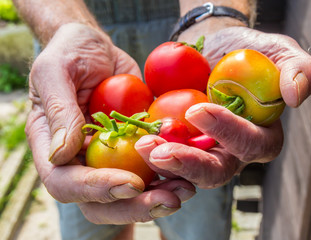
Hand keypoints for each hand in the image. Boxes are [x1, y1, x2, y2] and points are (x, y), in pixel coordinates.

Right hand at [26, 23, 194, 223]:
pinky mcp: (132, 149)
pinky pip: (149, 170)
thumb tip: (60, 155)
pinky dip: (169, 176)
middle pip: (99, 202)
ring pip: (128, 195)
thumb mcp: (56, 72)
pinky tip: (190, 174)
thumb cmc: (70, 53)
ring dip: (157, 198)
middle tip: (168, 200)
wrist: (97, 50)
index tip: (130, 184)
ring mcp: (107, 158)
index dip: (96, 190)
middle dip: (133, 206)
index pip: (65, 183)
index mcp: (52, 146)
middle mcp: (79, 160)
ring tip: (185, 190)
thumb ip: (60, 111)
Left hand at [135, 27, 310, 188]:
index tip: (198, 110)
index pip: (250, 145)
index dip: (227, 132)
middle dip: (188, 164)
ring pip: (184, 173)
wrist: (210, 49)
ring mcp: (200, 152)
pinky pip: (162, 159)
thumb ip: (297, 68)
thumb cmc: (245, 51)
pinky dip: (148, 156)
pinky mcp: (176, 145)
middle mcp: (230, 153)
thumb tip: (295, 95)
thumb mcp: (277, 51)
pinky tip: (133, 142)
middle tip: (159, 151)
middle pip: (215, 173)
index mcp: (259, 137)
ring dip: (162, 164)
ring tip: (142, 145)